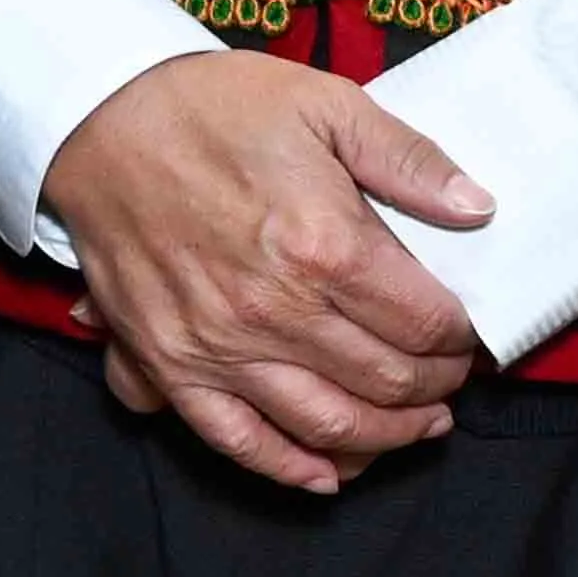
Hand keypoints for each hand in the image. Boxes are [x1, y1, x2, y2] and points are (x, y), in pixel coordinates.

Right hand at [34, 51, 495, 493]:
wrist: (97, 116)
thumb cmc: (211, 107)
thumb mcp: (324, 104)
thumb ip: (408, 158)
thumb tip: (480, 208)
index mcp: (323, 246)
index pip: (426, 324)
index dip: (462, 337)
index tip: (467, 331)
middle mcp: (274, 309)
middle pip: (389, 381)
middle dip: (436, 386)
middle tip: (449, 375)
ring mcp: (218, 345)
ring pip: (329, 424)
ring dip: (388, 436)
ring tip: (416, 423)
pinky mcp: (169, 361)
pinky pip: (236, 439)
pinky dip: (290, 468)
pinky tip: (328, 471)